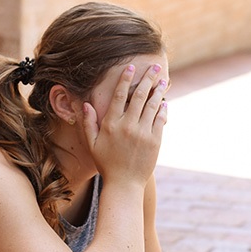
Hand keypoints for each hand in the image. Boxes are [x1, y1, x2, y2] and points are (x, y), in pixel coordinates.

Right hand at [82, 64, 168, 184]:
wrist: (124, 184)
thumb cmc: (106, 164)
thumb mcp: (92, 144)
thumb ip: (88, 123)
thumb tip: (86, 104)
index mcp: (111, 124)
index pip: (119, 95)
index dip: (125, 79)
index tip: (131, 67)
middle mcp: (128, 126)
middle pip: (139, 96)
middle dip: (147, 79)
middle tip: (154, 67)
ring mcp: (143, 133)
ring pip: (152, 106)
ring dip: (158, 91)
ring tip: (163, 81)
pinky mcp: (155, 141)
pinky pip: (160, 120)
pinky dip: (163, 110)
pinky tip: (164, 102)